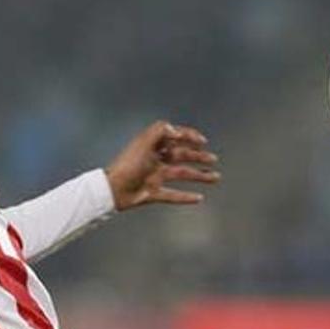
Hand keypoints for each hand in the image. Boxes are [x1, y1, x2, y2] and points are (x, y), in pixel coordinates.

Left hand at [105, 120, 219, 210]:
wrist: (113, 190)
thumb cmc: (127, 165)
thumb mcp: (143, 143)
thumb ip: (159, 131)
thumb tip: (176, 130)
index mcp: (151, 146)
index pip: (173, 137)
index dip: (188, 136)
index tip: (202, 141)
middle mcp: (154, 160)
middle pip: (181, 156)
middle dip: (198, 156)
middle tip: (213, 159)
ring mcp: (154, 177)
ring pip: (181, 174)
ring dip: (199, 175)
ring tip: (215, 178)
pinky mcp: (153, 193)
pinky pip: (172, 195)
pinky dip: (186, 197)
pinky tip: (198, 198)